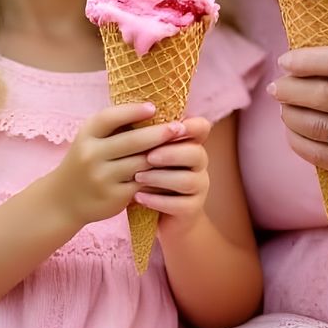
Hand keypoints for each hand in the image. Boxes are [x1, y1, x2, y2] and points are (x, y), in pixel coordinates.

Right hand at [50, 102, 187, 227]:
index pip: (110, 117)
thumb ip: (115, 126)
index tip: (154, 107)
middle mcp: (91, 155)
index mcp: (87, 134)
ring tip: (182, 147)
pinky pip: (142, 184)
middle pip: (132, 141)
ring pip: (141, 163)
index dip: (133, 111)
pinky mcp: (113, 197)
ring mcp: (102, 177)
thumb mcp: (91, 139)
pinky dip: (158, 176)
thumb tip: (153, 109)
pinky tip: (171, 170)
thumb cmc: (86, 161)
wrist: (64, 200)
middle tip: (180, 127)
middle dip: (159, 133)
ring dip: (163, 156)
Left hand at [135, 115, 212, 232]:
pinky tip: (138, 197)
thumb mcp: (146, 154)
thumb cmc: (149, 177)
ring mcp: (199, 187)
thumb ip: (144, 136)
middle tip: (148, 156)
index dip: (192, 125)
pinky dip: (157, 201)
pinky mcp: (192, 209)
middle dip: (171, 153)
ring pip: (187, 180)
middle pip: (196, 153)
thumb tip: (125, 111)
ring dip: (160, 178)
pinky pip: (179, 204)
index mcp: (190, 143)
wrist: (159, 216)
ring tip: (137, 178)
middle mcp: (199, 164)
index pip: (202, 128)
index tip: (173, 126)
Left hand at [268, 46, 327, 197]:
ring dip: (289, 114)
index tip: (285, 61)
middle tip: (278, 87)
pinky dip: (295, 139)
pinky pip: (315, 152)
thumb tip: (293, 63)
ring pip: (314, 124)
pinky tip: (293, 131)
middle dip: (289, 88)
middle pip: (322, 94)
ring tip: (284, 109)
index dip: (308, 60)